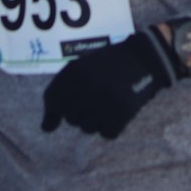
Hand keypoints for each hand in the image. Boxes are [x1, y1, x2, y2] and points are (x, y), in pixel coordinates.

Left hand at [40, 30, 176, 138]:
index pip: (53, 99)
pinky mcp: (122, 113)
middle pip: (70, 118)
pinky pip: (107, 133)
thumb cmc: (109, 64)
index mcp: (75, 71)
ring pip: (87, 128)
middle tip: (95, 98)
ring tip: (107, 103)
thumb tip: (45, 128)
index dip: (57, 105)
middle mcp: (87, 86)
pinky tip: (118, 109)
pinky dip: (112, 126)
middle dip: (80, 112)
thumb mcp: (81, 68)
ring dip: (95, 120)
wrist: (145, 57)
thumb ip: (59, 93)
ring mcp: (105, 101)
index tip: (68, 103)